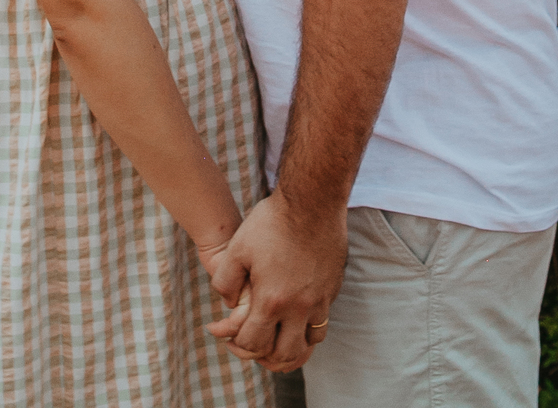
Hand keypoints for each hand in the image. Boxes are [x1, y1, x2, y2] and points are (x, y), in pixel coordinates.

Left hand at [206, 191, 346, 372]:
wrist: (312, 199)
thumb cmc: (272, 221)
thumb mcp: (237, 248)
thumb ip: (225, 281)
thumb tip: (227, 304)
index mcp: (271, 301)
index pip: (254, 344)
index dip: (238, 346)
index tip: (231, 339)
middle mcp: (299, 308)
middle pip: (285, 355)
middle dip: (266, 357)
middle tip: (255, 346)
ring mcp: (320, 300)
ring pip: (309, 344)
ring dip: (292, 349)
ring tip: (278, 340)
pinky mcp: (332, 289)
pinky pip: (322, 323)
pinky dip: (309, 329)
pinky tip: (297, 317)